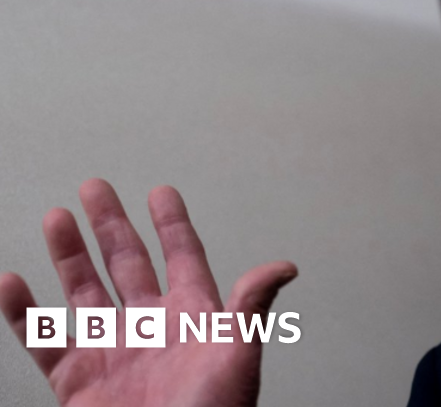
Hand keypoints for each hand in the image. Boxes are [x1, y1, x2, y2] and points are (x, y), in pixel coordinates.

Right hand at [0, 179, 296, 405]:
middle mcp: (151, 328)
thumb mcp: (239, 354)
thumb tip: (285, 266)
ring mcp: (113, 351)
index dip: (172, 224)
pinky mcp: (77, 380)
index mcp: (193, 317)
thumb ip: (252, 305)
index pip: (183, 257)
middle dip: (111, 225)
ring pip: (84, 291)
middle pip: (128, 263)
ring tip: (57, 217)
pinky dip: (24, 311)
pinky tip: (11, 281)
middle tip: (95, 188)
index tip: (161, 192)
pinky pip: (44, 337)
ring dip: (70, 254)